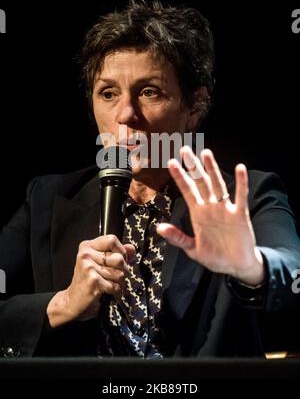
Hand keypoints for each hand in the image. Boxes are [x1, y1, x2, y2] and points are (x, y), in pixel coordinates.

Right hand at [47, 235, 134, 326]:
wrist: (73, 301)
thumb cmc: (87, 281)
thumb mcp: (101, 262)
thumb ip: (117, 253)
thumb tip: (132, 249)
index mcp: (87, 246)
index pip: (112, 239)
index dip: (121, 250)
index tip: (121, 258)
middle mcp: (86, 254)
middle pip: (119, 258)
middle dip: (123, 270)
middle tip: (116, 275)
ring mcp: (88, 267)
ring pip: (119, 273)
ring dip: (119, 282)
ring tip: (110, 283)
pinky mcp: (92, 281)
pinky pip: (115, 285)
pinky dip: (115, 291)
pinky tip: (107, 291)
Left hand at [157, 147, 264, 284]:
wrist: (236, 266)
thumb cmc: (215, 257)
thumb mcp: (192, 249)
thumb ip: (178, 238)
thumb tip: (160, 228)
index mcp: (198, 214)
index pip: (187, 191)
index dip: (180, 177)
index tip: (171, 163)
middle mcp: (211, 207)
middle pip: (200, 182)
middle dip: (193, 167)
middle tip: (185, 150)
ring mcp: (225, 209)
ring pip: (217, 184)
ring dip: (212, 169)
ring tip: (206, 153)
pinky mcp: (240, 214)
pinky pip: (240, 196)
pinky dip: (241, 183)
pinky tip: (240, 168)